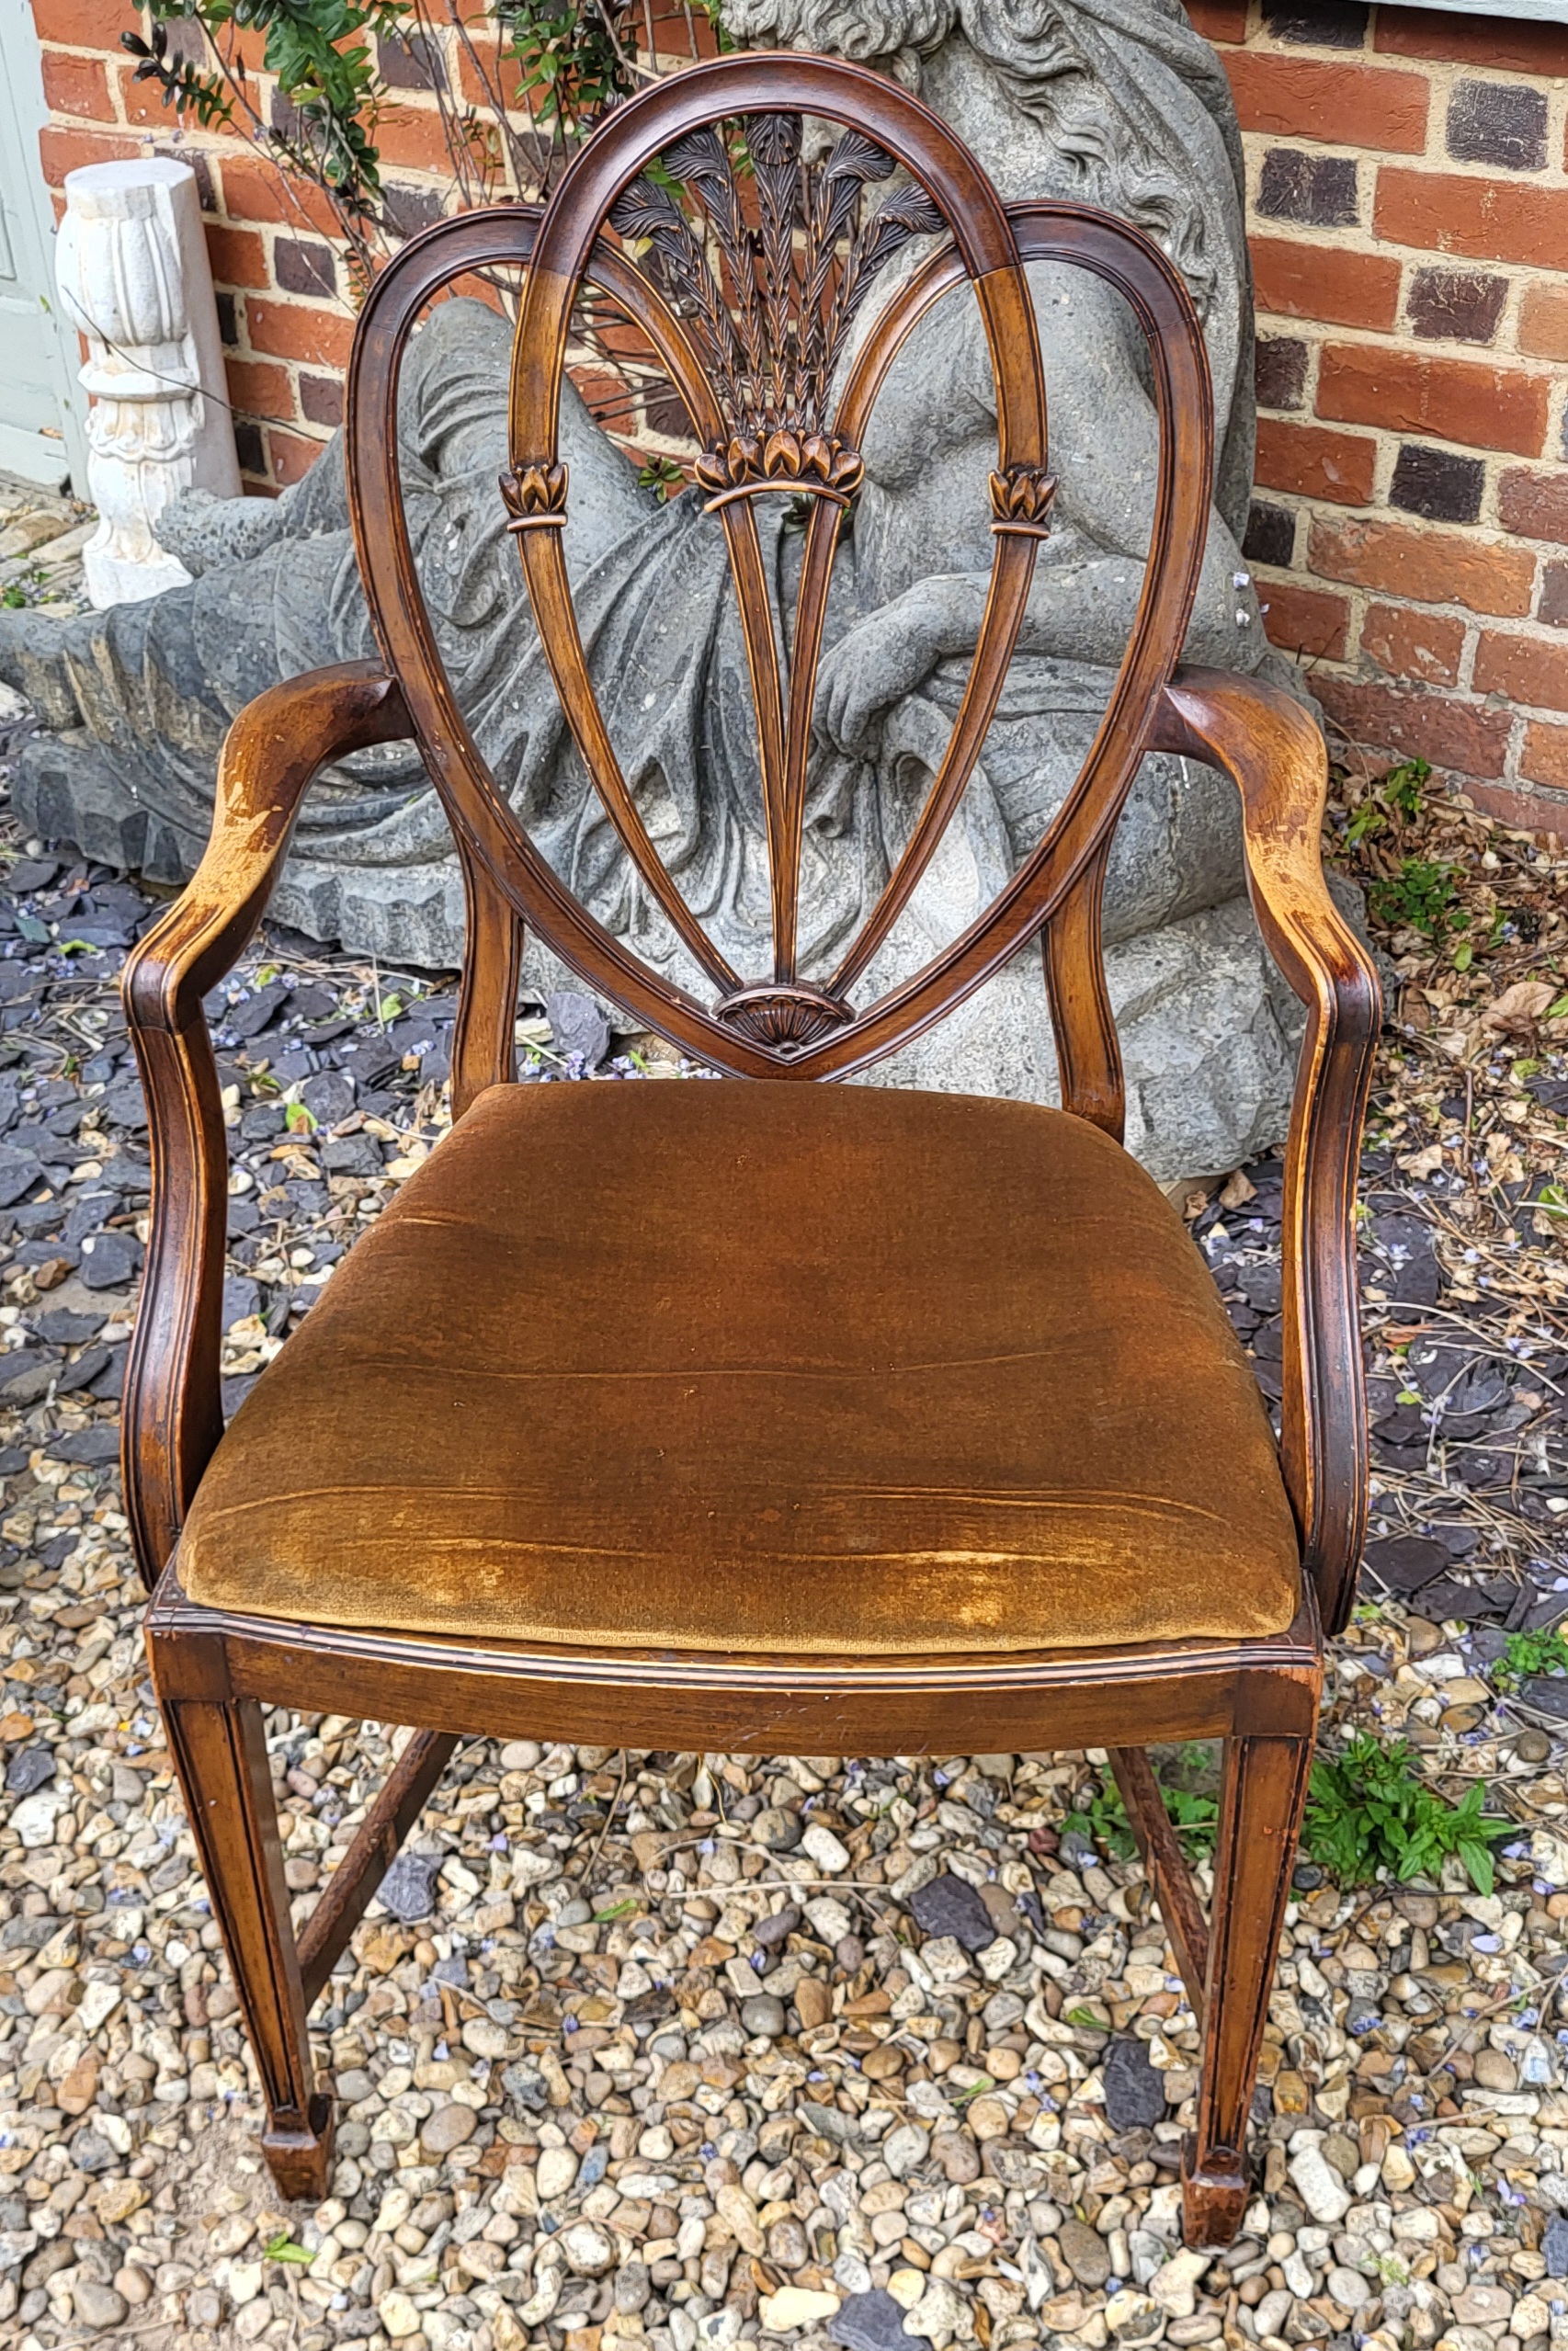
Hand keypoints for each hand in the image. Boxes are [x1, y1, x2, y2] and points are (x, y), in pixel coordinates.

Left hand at [812, 595, 948, 757]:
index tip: (818, 735)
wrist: (920, 625)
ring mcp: (847, 681)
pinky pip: (848, 727)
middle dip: (821, 736)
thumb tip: (852, 674)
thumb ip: (852, 658)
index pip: (810, 694)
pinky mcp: (864, 694)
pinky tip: (864, 749)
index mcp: (834, 657)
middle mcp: (835, 669)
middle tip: (833, 750)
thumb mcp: (868, 642)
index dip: (813, 718)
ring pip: (831, 723)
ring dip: (840, 743)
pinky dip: (853, 742)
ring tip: (853, 752)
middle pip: (815, 711)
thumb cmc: (902, 633)